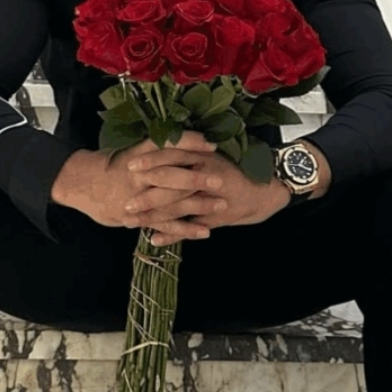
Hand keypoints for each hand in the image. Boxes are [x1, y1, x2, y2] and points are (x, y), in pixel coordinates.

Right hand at [51, 131, 224, 242]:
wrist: (81, 184)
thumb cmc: (110, 164)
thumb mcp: (130, 150)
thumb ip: (154, 150)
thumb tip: (183, 140)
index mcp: (138, 155)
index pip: (166, 146)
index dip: (189, 145)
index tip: (210, 145)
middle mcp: (138, 175)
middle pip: (171, 176)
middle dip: (197, 178)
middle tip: (220, 179)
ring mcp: (137, 198)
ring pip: (171, 202)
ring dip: (198, 205)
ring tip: (221, 204)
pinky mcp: (137, 217)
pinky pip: (164, 225)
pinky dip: (185, 230)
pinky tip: (205, 231)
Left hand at [126, 152, 291, 246]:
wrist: (267, 189)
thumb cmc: (236, 171)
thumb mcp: (213, 158)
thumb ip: (190, 155)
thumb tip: (161, 150)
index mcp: (202, 157)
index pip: (172, 155)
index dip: (150, 160)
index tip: (130, 165)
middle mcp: (205, 174)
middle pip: (170, 182)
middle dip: (146, 192)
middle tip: (124, 200)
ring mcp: (210, 197)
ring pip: (176, 207)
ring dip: (151, 216)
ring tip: (130, 222)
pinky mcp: (215, 217)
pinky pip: (190, 226)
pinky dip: (172, 235)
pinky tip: (154, 240)